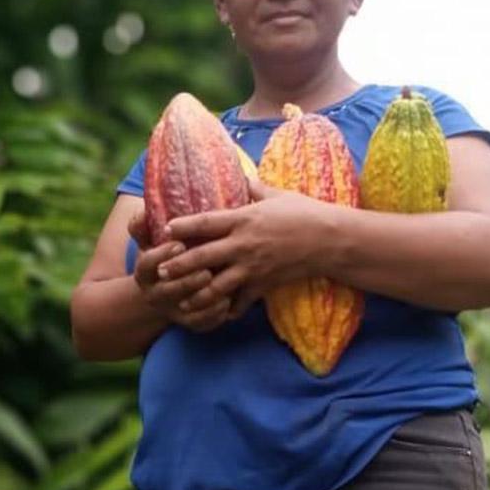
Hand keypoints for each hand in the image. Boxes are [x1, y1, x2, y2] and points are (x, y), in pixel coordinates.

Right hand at [128, 206, 231, 331]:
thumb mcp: (151, 240)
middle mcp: (156, 292)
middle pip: (169, 290)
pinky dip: (214, 314)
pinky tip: (228, 302)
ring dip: (204, 298)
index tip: (179, 244)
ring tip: (224, 285)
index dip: (162, 255)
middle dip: (188, 281)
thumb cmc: (165, 255)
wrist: (163, 291)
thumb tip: (144, 210)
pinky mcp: (189, 322)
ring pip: (187, 309)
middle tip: (206, 271)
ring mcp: (173, 309)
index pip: (148, 263)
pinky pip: (201, 323)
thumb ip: (146, 224)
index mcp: (146, 269)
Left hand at [157, 180, 331, 315]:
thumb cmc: (304, 212)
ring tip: (181, 298)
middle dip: (179, 264)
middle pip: (203, 257)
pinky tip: (217, 313)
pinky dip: (229, 308)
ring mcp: (253, 267)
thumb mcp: (277, 194)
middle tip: (160, 270)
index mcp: (244, 218)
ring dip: (197, 293)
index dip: (183, 226)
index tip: (165, 229)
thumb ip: (254, 188)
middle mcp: (244, 244)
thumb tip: (241, 177)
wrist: (329, 240)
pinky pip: (242, 301)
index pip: (206, 222)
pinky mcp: (264, 284)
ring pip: (217, 285)